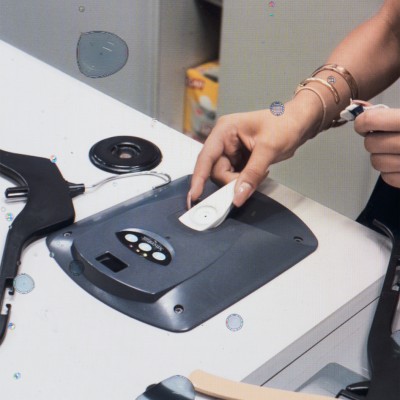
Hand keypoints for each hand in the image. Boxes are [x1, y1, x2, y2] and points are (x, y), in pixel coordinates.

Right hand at [188, 99, 318, 207]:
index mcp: (224, 131)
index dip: (198, 178)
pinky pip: (235, 176)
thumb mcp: (268, 149)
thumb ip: (251, 174)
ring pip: (225, 176)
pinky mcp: (239, 158)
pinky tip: (259, 173)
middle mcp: (223, 141)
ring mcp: (231, 150)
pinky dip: (245, 180)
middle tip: (248, 185)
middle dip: (231, 182)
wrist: (301, 122)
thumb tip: (237, 196)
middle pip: (215, 171)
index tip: (194, 196)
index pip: (206, 158)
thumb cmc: (285, 124)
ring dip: (240, 182)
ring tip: (261, 173)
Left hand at [354, 105, 399, 187]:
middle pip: (370, 143)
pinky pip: (387, 177)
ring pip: (376, 162)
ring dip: (381, 156)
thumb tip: (356, 105)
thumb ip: (384, 112)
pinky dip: (391, 171)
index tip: (365, 123)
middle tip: (385, 137)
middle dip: (374, 140)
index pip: (371, 120)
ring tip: (396, 150)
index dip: (363, 122)